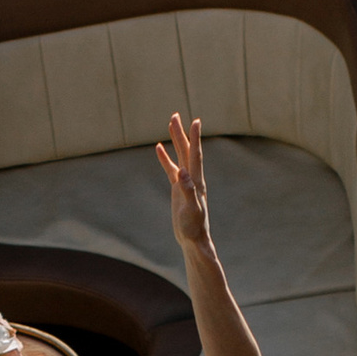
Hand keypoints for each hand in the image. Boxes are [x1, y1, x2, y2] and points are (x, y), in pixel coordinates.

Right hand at [155, 111, 211, 254]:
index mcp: (196, 181)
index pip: (195, 155)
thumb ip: (187, 191)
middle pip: (187, 150)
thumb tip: (182, 173)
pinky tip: (159, 148)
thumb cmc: (194, 227)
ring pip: (180, 156)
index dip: (195, 138)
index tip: (195, 121)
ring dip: (175, 140)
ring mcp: (185, 182)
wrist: (194, 239)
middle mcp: (193, 178)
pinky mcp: (178, 188)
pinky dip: (166, 158)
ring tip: (171, 123)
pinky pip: (171, 168)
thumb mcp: (190, 209)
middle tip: (176, 115)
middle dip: (181, 133)